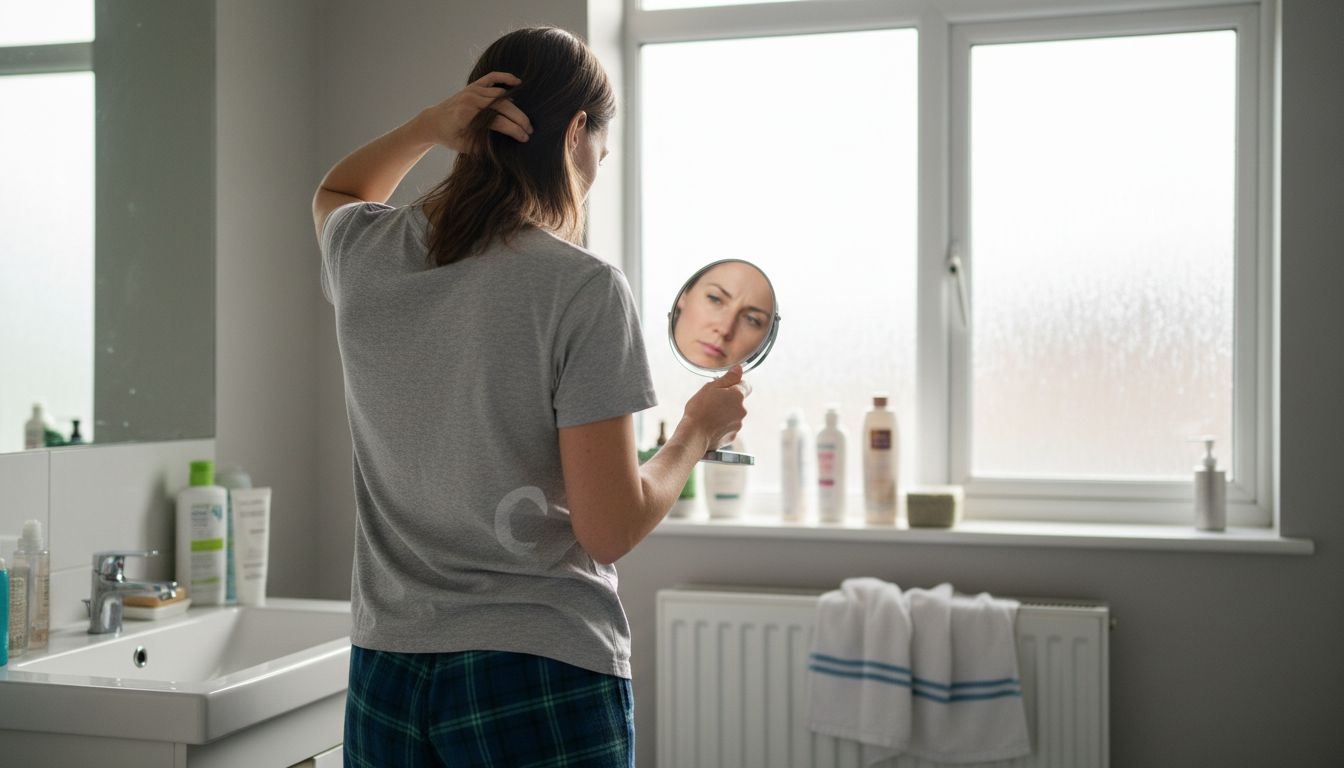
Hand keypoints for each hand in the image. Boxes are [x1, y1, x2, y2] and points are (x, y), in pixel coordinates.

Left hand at [419, 71, 533, 153]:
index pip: (498, 121)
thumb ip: (483, 147)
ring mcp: (473, 89)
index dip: (514, 130)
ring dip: (517, 107)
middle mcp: (471, 98)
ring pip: (502, 95)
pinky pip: (493, 77)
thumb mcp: (465, 147)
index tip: (525, 138)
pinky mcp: (474, 85)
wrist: (433, 121)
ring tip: (526, 119)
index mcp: (467, 114)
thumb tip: (507, 148)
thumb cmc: (449, 136)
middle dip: (520, 119)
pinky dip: (506, 78)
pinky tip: (518, 83)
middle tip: (530, 130)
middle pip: (503, 107)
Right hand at [681, 365, 750, 453]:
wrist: (694, 435)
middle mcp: (742, 410)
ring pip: (733, 415)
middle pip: (738, 401)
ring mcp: (738, 425)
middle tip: (711, 402)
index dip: (735, 384)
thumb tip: (739, 369)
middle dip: (728, 400)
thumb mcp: (711, 387)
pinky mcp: (732, 436)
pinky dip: (721, 427)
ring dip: (724, 414)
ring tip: (709, 416)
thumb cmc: (699, 410)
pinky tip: (710, 426)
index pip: (746, 385)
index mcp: (738, 395)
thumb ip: (728, 378)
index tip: (724, 388)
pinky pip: (728, 428)